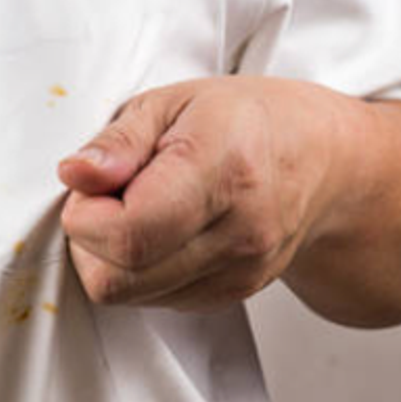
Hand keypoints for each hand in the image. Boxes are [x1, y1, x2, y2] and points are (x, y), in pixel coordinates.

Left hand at [57, 77, 356, 312]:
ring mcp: (239, 273)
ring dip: (110, 258)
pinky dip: (138, 271)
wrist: (324, 161)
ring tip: (137, 209)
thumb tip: (75, 174)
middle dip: (89, 240)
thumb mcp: (173, 101)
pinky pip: (152, 300)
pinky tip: (160, 231)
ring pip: (128, 296)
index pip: (126, 234)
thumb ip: (119, 141)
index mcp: (223, 172)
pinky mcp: (230, 295)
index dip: (84, 215)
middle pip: (119, 278)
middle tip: (109, 197)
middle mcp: (239, 233)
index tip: (90, 184)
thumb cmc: (246, 121)